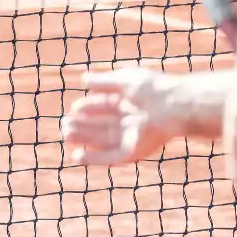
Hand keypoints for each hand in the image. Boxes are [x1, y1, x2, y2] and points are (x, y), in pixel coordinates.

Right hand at [60, 68, 189, 165]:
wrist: (173, 107)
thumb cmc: (152, 89)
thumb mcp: (124, 80)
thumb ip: (103, 81)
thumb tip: (83, 78)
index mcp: (130, 101)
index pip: (104, 105)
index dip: (88, 107)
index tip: (73, 108)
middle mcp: (130, 120)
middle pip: (101, 124)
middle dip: (82, 124)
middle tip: (64, 124)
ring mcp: (131, 137)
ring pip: (102, 140)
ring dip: (83, 139)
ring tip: (65, 135)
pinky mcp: (133, 152)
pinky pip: (109, 157)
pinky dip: (93, 158)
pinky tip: (77, 156)